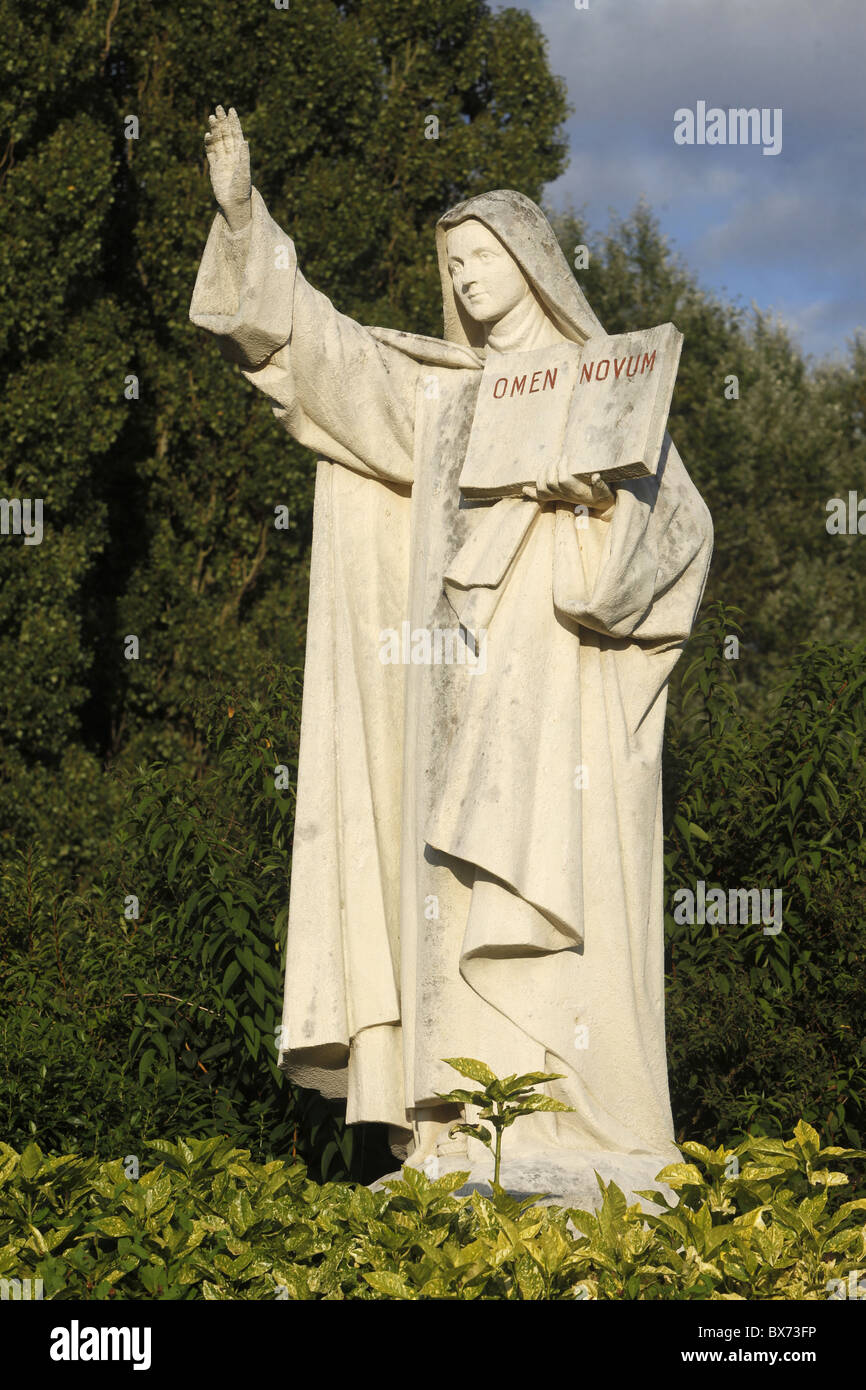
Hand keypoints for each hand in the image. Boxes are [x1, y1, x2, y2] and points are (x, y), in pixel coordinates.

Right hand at [204, 105, 250, 232]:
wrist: (234, 203)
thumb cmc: (242, 189)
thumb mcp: (244, 172)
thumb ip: (244, 157)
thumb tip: (244, 141)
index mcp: (240, 155)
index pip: (236, 135)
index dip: (234, 122)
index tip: (231, 110)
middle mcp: (231, 156)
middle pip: (225, 134)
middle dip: (222, 121)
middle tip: (218, 107)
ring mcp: (223, 161)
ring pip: (217, 141)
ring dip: (214, 129)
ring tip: (211, 117)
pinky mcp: (215, 168)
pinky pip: (211, 153)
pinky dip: (208, 143)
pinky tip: (207, 135)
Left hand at [523, 466, 614, 512]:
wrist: (599, 504)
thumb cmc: (602, 494)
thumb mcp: (605, 490)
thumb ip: (600, 484)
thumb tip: (596, 476)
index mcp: (576, 491)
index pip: (563, 479)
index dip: (562, 467)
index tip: (566, 456)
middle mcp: (565, 495)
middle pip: (550, 482)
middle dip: (551, 467)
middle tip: (557, 457)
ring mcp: (559, 497)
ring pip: (542, 488)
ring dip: (541, 474)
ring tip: (548, 463)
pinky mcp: (556, 497)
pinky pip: (541, 497)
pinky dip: (532, 493)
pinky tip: (524, 489)